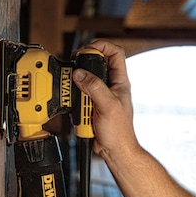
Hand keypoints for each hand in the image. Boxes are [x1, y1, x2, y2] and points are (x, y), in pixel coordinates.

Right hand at [72, 40, 139, 159]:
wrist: (114, 150)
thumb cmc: (119, 132)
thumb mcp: (107, 106)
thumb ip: (93, 87)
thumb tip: (80, 73)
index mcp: (120, 82)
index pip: (115, 53)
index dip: (102, 46)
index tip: (87, 50)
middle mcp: (111, 86)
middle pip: (97, 63)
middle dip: (84, 64)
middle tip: (75, 65)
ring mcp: (101, 95)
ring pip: (86, 79)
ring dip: (79, 85)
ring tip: (76, 90)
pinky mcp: (92, 105)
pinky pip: (80, 95)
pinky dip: (76, 99)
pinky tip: (77, 106)